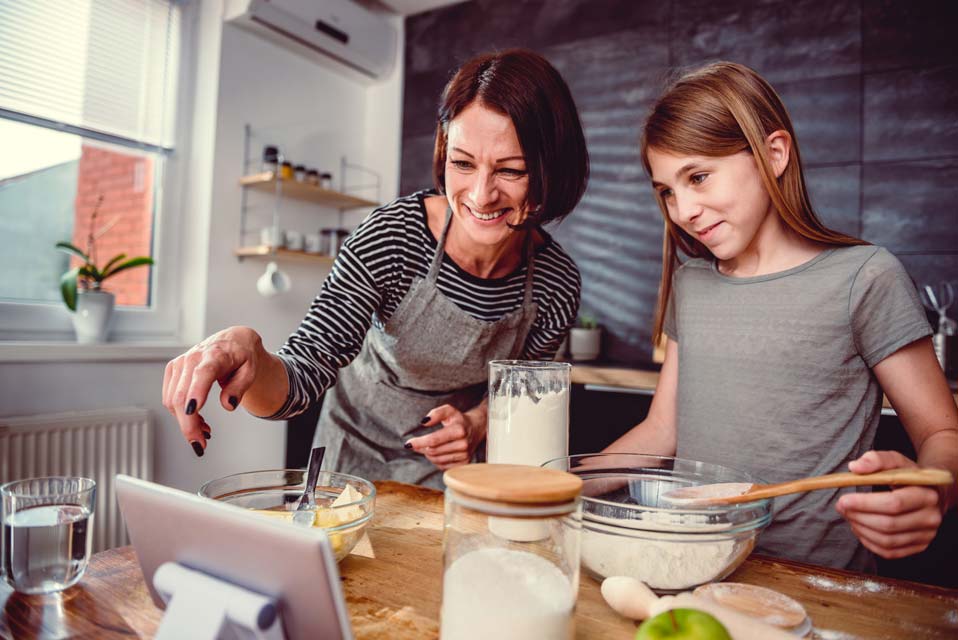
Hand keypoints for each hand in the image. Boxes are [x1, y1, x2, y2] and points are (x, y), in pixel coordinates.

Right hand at [161, 326, 265, 454]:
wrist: (232, 341)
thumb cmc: (242, 356)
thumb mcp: (250, 371)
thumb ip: (240, 387)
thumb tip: (228, 405)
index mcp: (215, 355)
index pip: (202, 374)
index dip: (195, 393)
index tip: (192, 412)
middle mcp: (193, 358)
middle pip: (182, 396)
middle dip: (188, 425)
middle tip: (200, 444)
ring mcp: (180, 364)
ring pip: (172, 401)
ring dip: (186, 422)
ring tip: (205, 430)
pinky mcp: (173, 370)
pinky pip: (170, 398)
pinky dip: (180, 414)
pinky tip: (196, 419)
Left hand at [404, 404, 485, 470]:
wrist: (477, 429)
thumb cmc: (459, 419)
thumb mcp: (449, 410)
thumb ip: (436, 413)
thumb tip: (424, 422)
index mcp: (459, 430)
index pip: (434, 440)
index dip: (419, 442)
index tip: (408, 444)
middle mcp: (463, 444)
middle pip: (433, 451)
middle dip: (421, 447)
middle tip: (416, 443)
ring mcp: (464, 456)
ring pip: (436, 460)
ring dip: (428, 454)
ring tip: (428, 446)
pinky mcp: (464, 464)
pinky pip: (442, 466)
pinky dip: (436, 460)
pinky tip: (438, 452)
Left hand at [835, 450, 943, 558]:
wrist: (931, 493)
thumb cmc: (909, 476)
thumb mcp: (895, 461)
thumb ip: (876, 459)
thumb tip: (855, 467)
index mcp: (927, 495)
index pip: (893, 504)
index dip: (865, 504)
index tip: (843, 500)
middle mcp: (931, 518)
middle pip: (888, 525)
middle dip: (858, 517)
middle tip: (841, 507)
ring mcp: (926, 535)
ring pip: (887, 541)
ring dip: (861, 530)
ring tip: (849, 516)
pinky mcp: (919, 546)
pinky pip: (889, 552)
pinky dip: (869, 542)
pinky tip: (860, 528)